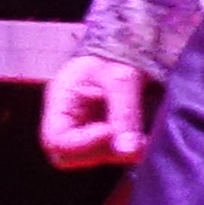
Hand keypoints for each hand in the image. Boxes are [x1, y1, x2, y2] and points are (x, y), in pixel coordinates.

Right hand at [40, 55, 156, 169]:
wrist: (128, 46)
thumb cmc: (118, 55)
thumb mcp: (122, 77)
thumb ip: (124, 112)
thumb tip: (129, 150)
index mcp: (60, 102)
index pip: (55, 140)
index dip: (82, 144)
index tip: (110, 131)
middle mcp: (67, 121)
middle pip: (68, 157)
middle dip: (100, 152)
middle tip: (130, 139)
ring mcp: (84, 130)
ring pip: (92, 158)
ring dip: (118, 153)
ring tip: (144, 139)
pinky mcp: (103, 135)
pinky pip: (110, 152)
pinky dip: (129, 150)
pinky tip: (147, 140)